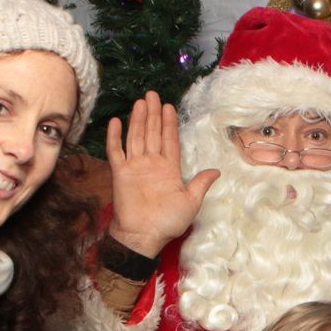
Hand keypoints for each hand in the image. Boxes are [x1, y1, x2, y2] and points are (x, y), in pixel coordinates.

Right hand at [105, 92, 219, 256]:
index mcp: (169, 169)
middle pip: (153, 133)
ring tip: (140, 102)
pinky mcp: (120, 172)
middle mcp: (152, 164)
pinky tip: (116, 121)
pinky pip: (116, 151)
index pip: (170, 140)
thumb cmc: (167, 222)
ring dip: (138, 119)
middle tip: (152, 94)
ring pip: (136, 137)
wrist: (143, 235)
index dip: (169, 123)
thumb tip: (216, 171)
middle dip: (154, 114)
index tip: (169, 106)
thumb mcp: (191, 202)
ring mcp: (135, 166)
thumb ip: (200, 184)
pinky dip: (115, 136)